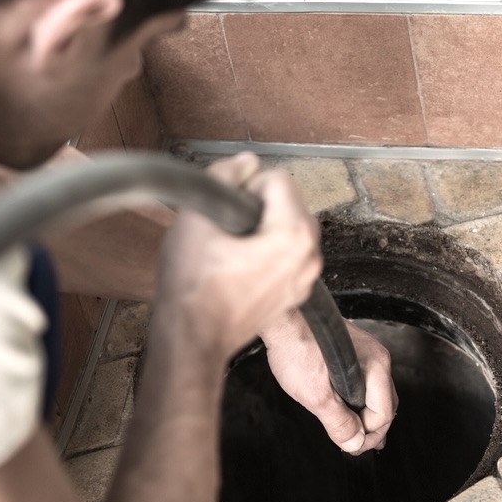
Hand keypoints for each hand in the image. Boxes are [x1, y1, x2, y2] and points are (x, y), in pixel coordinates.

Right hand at [154, 153, 322, 357]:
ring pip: (286, 227)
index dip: (244, 187)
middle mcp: (309, 257)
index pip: (277, 179)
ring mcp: (304, 278)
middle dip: (257, 206)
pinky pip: (285, 254)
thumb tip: (245, 163)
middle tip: (224, 229)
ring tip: (229, 249)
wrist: (192, 338)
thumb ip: (225, 177)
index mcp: (294, 235)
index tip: (224, 210)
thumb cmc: (193, 289)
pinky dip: (266, 251)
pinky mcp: (294, 292)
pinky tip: (237, 267)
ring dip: (260, 228)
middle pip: (287, 202)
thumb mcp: (197, 218)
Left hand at [263, 312, 397, 453]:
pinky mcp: (352, 351)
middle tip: (355, 445)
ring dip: (364, 415)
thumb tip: (355, 443)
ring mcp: (366, 352)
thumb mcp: (317, 396)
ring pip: (375, 393)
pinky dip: (357, 400)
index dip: (368, 435)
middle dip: (371, 428)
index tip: (351, 446)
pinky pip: (363, 382)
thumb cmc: (296, 348)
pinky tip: (346, 409)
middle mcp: (377, 358)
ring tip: (354, 433)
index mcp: (376, 368)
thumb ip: (339, 423)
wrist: (281, 319)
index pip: (384, 414)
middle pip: (385, 404)